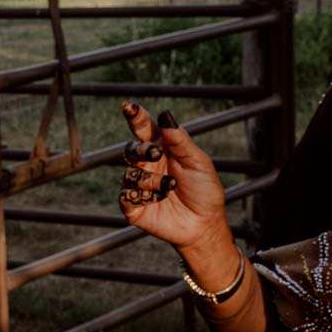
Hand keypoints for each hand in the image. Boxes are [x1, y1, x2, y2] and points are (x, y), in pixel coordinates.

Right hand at [117, 102, 235, 267]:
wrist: (204, 224)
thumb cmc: (204, 191)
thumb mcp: (198, 163)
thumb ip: (180, 140)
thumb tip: (165, 114)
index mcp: (163, 149)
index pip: (145, 128)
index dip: (135, 116)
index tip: (128, 106)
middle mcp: (148, 165)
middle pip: (131, 149)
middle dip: (141, 149)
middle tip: (156, 153)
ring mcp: (139, 185)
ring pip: (131, 174)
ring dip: (150, 179)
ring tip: (169, 187)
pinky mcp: (133, 206)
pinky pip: (127, 196)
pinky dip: (142, 196)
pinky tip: (157, 199)